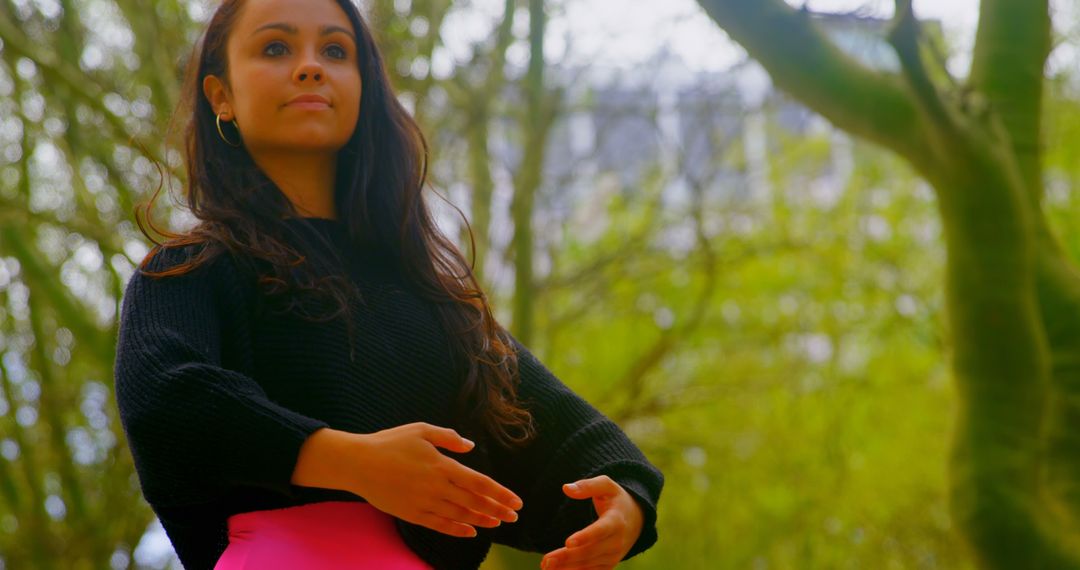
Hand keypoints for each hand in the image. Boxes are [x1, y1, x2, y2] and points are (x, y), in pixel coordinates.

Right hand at [351, 422, 522, 537]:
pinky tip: (471, 532)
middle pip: (474, 502)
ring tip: (497, 523)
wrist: (358, 463)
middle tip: (514, 516)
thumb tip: (470, 446)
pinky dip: (458, 529)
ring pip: (460, 515)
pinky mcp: (411, 514)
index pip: (479, 482)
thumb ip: (448, 437)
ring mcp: (424, 502)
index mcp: (441, 465)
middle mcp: (436, 486)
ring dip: (481, 520)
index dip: (500, 493)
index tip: (516, 501)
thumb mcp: (421, 430)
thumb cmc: (390, 442)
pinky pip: (440, 525)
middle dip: (497, 509)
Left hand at [540, 474, 643, 569]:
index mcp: (616, 521)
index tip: (568, 542)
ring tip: (546, 565)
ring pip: (588, 564)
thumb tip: (566, 488)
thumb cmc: (616, 499)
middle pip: (590, 551)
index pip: (601, 530)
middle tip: (547, 559)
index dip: (585, 536)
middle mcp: (617, 542)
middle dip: (568, 556)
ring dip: (567, 567)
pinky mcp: (609, 565)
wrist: (636, 520)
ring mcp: (613, 556)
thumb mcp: (606, 486)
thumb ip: (587, 486)